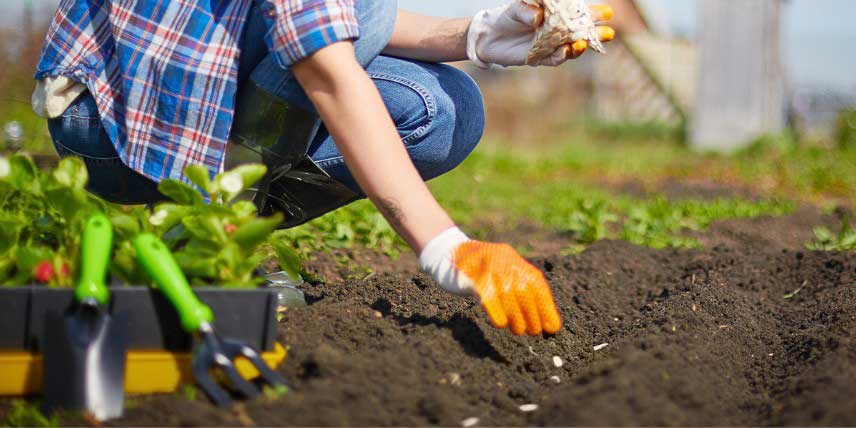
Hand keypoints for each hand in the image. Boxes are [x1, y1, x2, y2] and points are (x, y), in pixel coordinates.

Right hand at [419, 228, 561, 335]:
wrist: (447, 253)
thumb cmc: (478, 270)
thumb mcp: (501, 272)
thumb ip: (517, 288)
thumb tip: (541, 318)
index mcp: (514, 260)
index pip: (537, 285)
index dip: (546, 307)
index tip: (552, 327)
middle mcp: (504, 261)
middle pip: (524, 291)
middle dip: (532, 314)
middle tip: (534, 331)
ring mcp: (488, 267)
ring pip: (508, 295)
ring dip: (517, 316)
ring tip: (519, 330)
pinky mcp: (472, 276)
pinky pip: (488, 295)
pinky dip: (496, 311)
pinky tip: (501, 323)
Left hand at [466, 0, 614, 67]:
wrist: (489, 36)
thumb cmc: (507, 17)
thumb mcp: (517, 8)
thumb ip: (528, 11)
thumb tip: (539, 18)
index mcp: (556, 16)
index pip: (578, 14)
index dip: (593, 14)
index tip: (607, 12)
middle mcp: (557, 32)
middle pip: (581, 33)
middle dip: (595, 34)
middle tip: (609, 33)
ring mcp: (550, 46)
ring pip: (571, 48)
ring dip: (580, 47)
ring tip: (584, 43)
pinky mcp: (540, 58)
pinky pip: (554, 58)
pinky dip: (561, 55)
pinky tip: (567, 50)